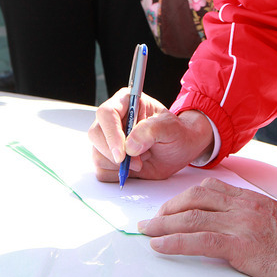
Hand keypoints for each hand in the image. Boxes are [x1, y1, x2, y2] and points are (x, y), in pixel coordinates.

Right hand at [88, 88, 213, 181]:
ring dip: (117, 166)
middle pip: (96, 134)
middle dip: (113, 153)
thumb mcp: (171, 128)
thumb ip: (151, 131)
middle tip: (136, 162)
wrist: (180, 149)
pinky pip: (101, 170)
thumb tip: (130, 145)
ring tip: (140, 163)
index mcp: (127, 102)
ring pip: (96, 154)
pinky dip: (116, 175)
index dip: (111, 134)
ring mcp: (109, 138)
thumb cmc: (176, 133)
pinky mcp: (109, 157)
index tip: (122, 154)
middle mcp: (114, 119)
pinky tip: (133, 169)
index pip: (107, 113)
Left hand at [139, 178, 276, 276]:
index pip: (209, 189)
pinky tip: (160, 244)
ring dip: (164, 224)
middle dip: (169, 208)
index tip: (170, 205)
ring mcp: (239, 224)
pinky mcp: (239, 245)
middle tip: (152, 218)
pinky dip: (175, 241)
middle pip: (195, 200)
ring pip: (192, 218)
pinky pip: (199, 240)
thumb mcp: (275, 219)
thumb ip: (251, 215)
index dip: (184, 196)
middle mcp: (241, 206)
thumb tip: (231, 223)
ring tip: (148, 230)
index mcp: (250, 199)